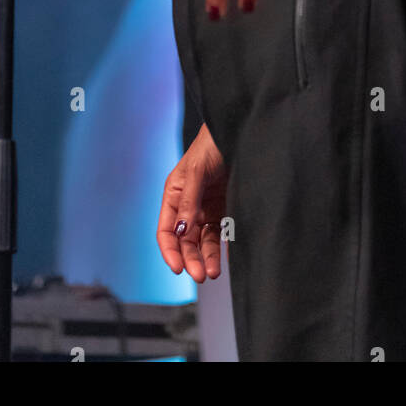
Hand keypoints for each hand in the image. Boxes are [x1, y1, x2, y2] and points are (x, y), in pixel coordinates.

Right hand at [156, 123, 227, 281]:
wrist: (238, 131)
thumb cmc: (211, 144)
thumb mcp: (196, 171)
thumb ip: (189, 201)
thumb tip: (181, 232)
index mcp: (174, 195)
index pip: (167, 231)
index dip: (170, 251)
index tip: (178, 269)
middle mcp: (189, 205)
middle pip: (186, 241)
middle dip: (191, 259)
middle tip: (201, 275)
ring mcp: (208, 208)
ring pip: (204, 241)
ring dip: (207, 258)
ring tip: (214, 273)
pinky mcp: (226, 208)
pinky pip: (223, 233)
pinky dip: (223, 248)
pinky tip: (226, 260)